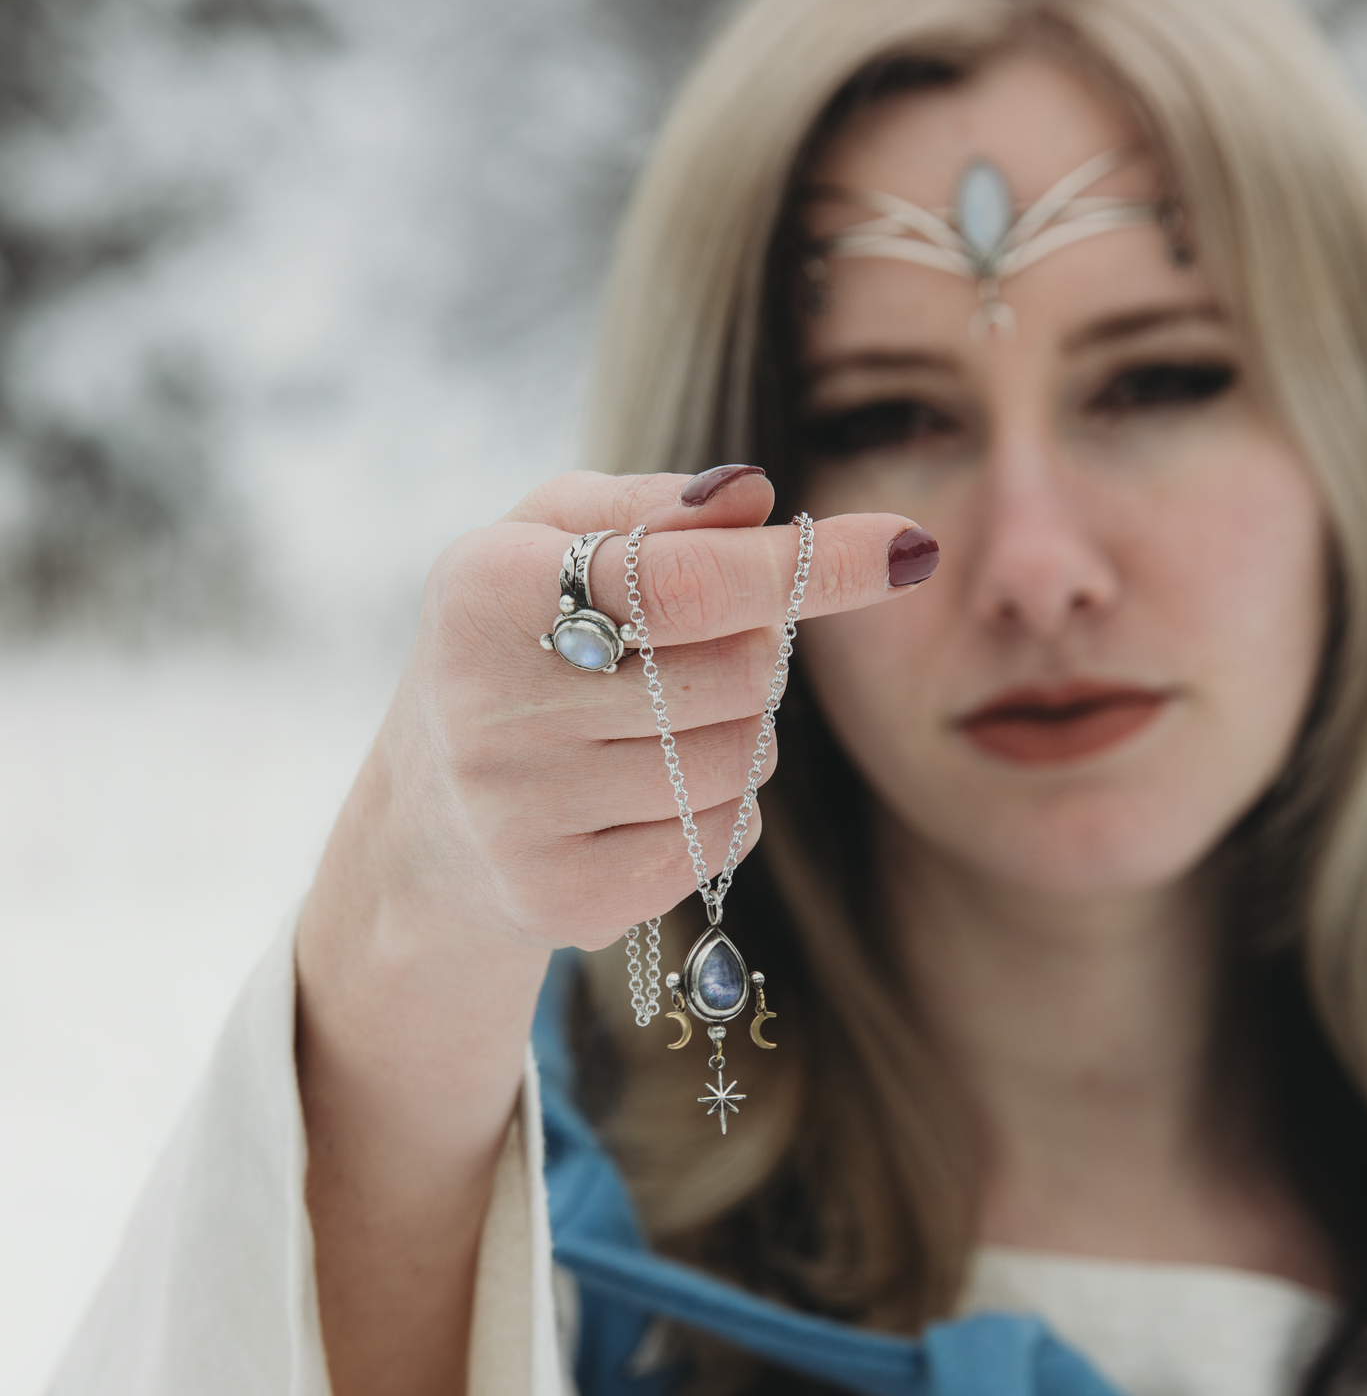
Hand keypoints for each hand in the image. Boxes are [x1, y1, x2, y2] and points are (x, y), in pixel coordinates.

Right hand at [381, 465, 929, 955]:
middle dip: (749, 658)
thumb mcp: (550, 545)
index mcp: (488, 590)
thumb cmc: (514, 646)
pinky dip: (715, 814)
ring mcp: (524, 815)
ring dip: (736, 738)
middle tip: (685, 657)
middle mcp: (492, 706)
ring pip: (741, 765)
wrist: (427, 824)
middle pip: (739, 676)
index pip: (690, 580)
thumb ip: (649, 511)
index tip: (911, 550)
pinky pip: (719, 843)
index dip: (811, 567)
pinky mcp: (561, 897)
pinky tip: (642, 801)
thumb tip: (757, 498)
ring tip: (654, 731)